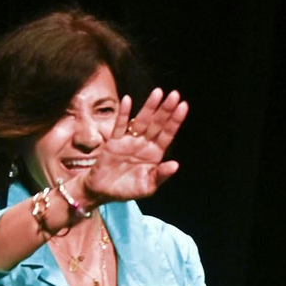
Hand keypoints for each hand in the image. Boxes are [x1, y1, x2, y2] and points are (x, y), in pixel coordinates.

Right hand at [76, 88, 188, 203]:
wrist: (102, 192)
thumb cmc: (126, 190)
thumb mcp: (147, 187)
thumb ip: (160, 176)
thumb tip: (175, 165)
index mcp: (154, 154)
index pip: (167, 134)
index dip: (175, 121)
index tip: (184, 106)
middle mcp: (144, 144)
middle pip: (157, 124)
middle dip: (165, 110)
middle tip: (174, 94)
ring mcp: (129, 141)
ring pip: (141, 121)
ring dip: (149, 107)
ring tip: (158, 92)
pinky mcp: (114, 141)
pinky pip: (119, 125)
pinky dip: (123, 114)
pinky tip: (128, 100)